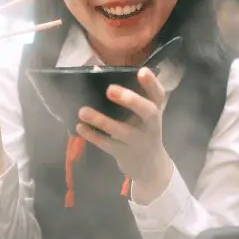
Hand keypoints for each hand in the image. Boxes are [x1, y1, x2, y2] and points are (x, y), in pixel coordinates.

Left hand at [76, 67, 173, 203]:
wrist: (150, 166)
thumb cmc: (142, 129)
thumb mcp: (145, 115)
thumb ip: (133, 98)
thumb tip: (101, 73)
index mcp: (156, 110)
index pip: (158, 94)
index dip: (151, 83)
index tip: (142, 71)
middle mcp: (152, 125)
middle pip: (147, 112)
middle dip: (131, 100)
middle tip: (110, 90)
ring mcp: (139, 142)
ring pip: (123, 131)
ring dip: (102, 121)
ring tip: (83, 111)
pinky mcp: (125, 155)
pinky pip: (108, 145)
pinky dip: (93, 136)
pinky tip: (80, 127)